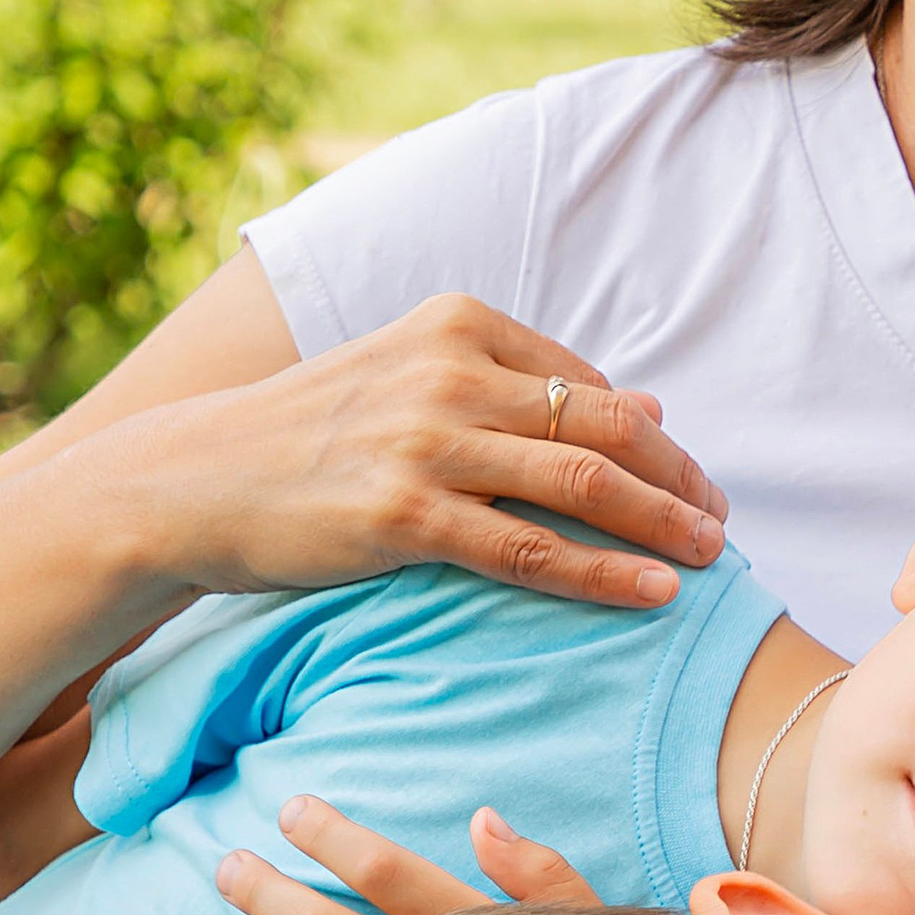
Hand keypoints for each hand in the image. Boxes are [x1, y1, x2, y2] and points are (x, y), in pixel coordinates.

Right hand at [109, 294, 727, 615]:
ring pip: (581, 482)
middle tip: (722, 524)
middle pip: (603, 427)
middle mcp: (448, 371)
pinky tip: (653, 593)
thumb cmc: (310, 437)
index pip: (587, 383)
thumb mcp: (416, 382)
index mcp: (457, 321)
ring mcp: (425, 441)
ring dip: (663, 522)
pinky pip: (528, 548)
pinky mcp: (402, 514)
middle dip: (677, 479)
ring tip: (711, 557)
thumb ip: (524, 388)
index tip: (692, 483)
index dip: (655, 440)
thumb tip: (648, 402)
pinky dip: (602, 572)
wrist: (192, 480)